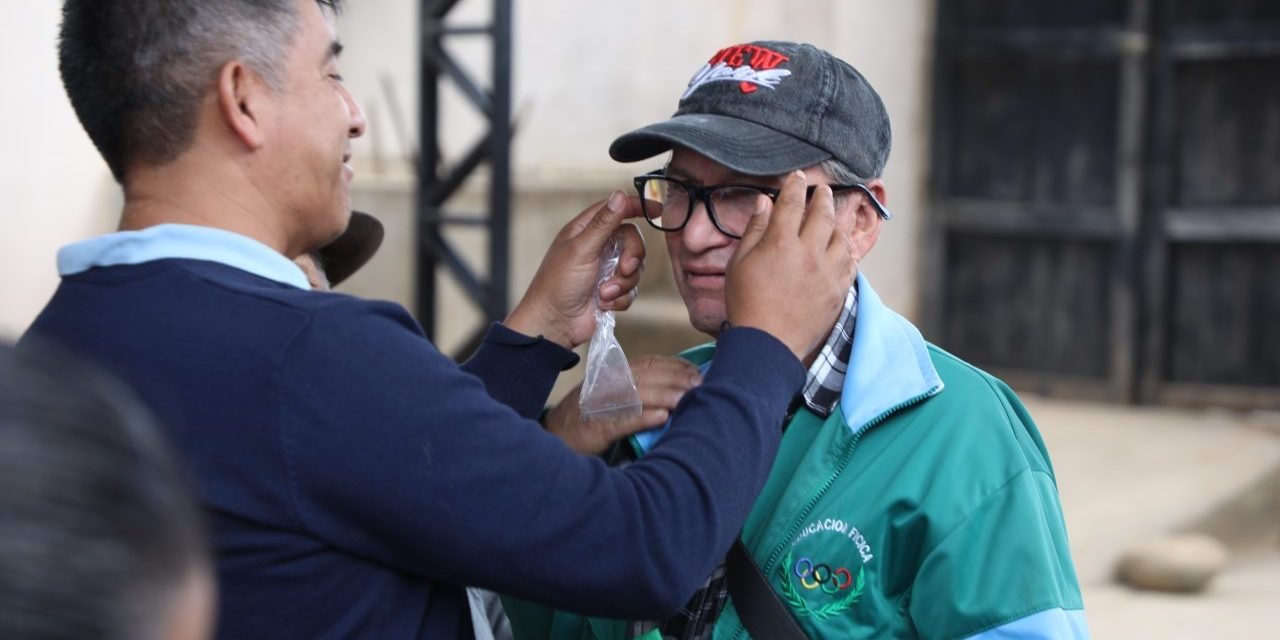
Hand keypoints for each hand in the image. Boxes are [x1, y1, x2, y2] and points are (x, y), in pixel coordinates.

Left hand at [506, 191, 645, 347]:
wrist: (554, 324)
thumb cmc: (558, 284)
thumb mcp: (582, 250)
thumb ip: (603, 223)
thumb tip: (619, 194)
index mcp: (585, 230)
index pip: (615, 209)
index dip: (636, 207)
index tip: (657, 210)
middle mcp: (597, 247)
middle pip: (632, 240)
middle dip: (631, 258)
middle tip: (623, 270)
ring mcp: (605, 269)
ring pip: (634, 268)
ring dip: (622, 283)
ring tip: (603, 294)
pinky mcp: (611, 291)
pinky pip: (631, 289)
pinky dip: (620, 298)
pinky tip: (603, 304)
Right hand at [546, 355, 701, 454]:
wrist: (555, 440)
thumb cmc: (590, 419)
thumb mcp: (612, 397)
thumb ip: (638, 389)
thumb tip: (678, 389)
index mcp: (612, 374)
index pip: (649, 363)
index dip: (675, 366)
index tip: (697, 372)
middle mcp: (606, 385)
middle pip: (646, 375)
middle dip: (676, 378)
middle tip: (700, 385)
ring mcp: (599, 405)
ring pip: (636, 394)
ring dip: (664, 396)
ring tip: (687, 399)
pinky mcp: (595, 427)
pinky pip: (621, 420)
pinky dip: (643, 417)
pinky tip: (662, 417)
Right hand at [725, 171, 855, 362]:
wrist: (767, 345)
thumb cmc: (746, 304)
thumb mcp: (740, 264)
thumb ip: (754, 230)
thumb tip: (764, 203)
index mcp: (781, 242)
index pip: (792, 202)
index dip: (795, 186)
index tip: (798, 177)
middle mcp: (809, 252)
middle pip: (823, 213)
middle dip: (823, 197)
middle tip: (822, 190)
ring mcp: (828, 272)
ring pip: (841, 236)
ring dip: (838, 222)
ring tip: (834, 218)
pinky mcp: (839, 290)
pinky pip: (850, 262)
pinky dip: (847, 250)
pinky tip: (842, 248)